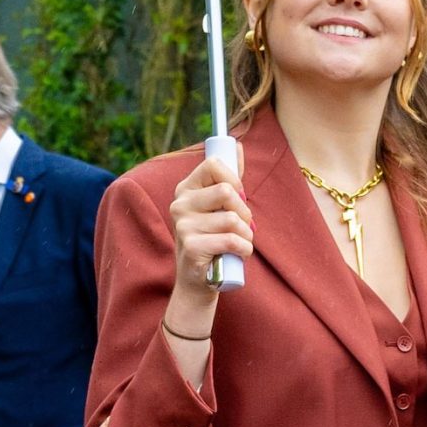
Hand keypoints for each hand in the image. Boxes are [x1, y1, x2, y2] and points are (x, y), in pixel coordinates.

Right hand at [167, 144, 250, 316]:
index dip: (234, 179)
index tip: (239, 196)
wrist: (198, 280)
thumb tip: (239, 146)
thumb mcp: (218, 207)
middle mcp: (179, 204)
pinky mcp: (192, 247)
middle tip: (243, 226)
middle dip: (244, 211)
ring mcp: (183, 226)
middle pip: (226, 191)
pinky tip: (239, 254)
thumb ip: (228, 178)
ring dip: (247, 234)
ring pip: (232, 219)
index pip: (213, 164)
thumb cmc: (213, 239)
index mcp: (185, 189)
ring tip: (240, 243)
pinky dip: (245, 249)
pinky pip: (232, 240)